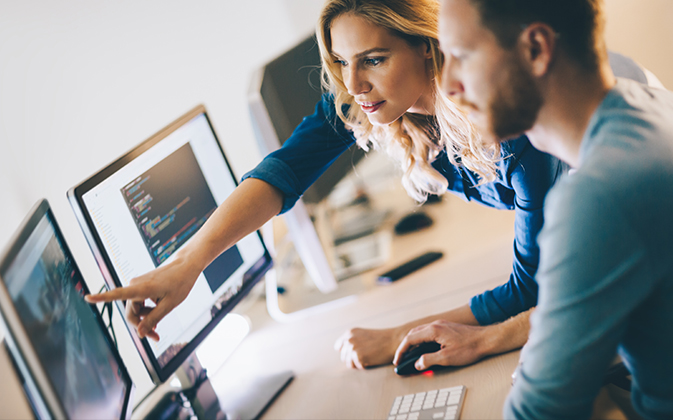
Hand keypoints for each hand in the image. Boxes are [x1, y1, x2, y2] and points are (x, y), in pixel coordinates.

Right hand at [85, 255, 200, 340]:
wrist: (186, 265)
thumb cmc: (180, 283)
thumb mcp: (169, 305)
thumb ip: (153, 319)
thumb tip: (139, 334)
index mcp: (142, 288)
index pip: (118, 294)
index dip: (102, 297)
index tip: (87, 297)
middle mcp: (136, 285)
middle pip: (131, 312)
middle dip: (141, 325)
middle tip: (156, 336)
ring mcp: (138, 284)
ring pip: (136, 309)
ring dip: (146, 318)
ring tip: (159, 326)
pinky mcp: (142, 285)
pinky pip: (140, 302)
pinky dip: (147, 310)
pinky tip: (158, 312)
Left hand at [334, 327, 403, 368]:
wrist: (394, 340)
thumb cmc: (380, 339)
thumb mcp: (363, 335)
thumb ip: (352, 340)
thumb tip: (341, 352)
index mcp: (349, 333)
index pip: (338, 347)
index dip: (346, 351)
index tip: (355, 352)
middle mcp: (349, 340)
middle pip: (344, 357)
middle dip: (353, 358)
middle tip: (366, 355)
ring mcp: (353, 348)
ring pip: (349, 364)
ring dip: (358, 363)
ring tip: (369, 357)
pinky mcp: (358, 357)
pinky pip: (358, 367)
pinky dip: (365, 366)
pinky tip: (372, 359)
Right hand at [393, 320, 488, 370]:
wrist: (487, 339)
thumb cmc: (469, 348)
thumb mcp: (447, 358)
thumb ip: (429, 360)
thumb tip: (418, 364)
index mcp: (433, 330)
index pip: (410, 339)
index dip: (401, 351)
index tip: (397, 360)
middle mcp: (435, 325)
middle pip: (413, 334)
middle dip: (405, 347)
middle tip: (401, 359)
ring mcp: (441, 325)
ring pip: (421, 333)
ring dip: (413, 343)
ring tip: (410, 355)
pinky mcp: (447, 328)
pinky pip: (428, 333)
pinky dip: (422, 341)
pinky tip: (424, 349)